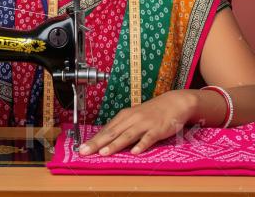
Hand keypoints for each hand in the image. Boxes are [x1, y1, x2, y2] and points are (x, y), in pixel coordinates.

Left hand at [78, 90, 196, 155]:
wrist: (173, 102)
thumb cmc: (152, 112)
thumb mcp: (134, 117)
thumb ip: (122, 128)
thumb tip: (106, 139)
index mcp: (124, 116)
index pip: (106, 130)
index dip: (93, 139)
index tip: (81, 148)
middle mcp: (132, 119)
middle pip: (112, 133)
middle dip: (97, 143)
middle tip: (85, 151)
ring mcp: (144, 124)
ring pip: (127, 135)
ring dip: (115, 144)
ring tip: (104, 153)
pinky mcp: (157, 129)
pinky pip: (148, 138)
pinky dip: (141, 145)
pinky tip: (134, 152)